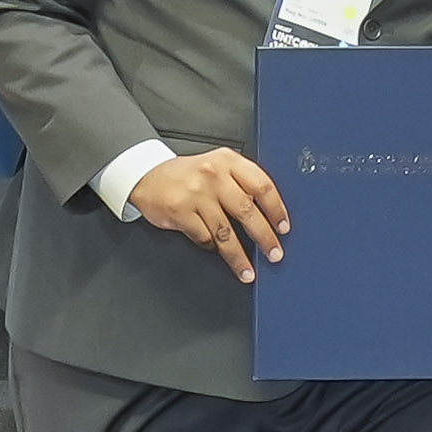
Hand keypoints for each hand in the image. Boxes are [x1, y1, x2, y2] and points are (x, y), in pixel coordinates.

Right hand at [140, 146, 289, 284]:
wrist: (148, 174)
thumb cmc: (188, 174)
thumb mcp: (218, 166)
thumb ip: (240, 182)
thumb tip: (268, 213)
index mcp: (228, 161)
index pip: (262, 185)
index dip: (277, 210)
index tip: (284, 228)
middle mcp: (214, 174)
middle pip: (247, 211)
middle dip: (264, 237)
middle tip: (274, 254)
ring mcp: (196, 193)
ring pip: (225, 232)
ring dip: (239, 256)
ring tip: (248, 271)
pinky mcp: (180, 211)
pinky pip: (203, 238)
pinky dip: (212, 248)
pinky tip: (217, 252)